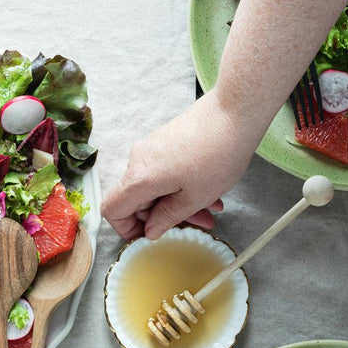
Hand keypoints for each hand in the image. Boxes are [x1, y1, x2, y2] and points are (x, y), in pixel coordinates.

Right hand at [102, 90, 260, 239]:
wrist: (234, 112)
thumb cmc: (217, 153)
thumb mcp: (194, 197)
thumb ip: (167, 218)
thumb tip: (151, 231)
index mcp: (140, 178)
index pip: (112, 209)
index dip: (126, 229)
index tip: (150, 236)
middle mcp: (138, 161)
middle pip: (138, 200)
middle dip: (165, 217)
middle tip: (196, 225)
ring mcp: (151, 149)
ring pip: (156, 187)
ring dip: (179, 202)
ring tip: (210, 209)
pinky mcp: (164, 141)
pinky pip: (164, 172)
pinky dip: (182, 186)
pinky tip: (209, 191)